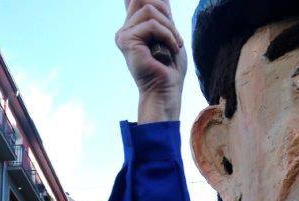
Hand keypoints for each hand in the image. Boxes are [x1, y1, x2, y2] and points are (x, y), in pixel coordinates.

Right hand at [117, 0, 187, 122]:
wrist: (165, 92)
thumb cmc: (170, 69)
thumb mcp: (170, 34)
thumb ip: (163, 14)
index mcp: (134, 28)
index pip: (138, 0)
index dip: (156, 1)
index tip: (164, 4)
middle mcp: (125, 29)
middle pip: (145, 0)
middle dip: (167, 15)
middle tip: (175, 38)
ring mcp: (124, 34)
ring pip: (151, 9)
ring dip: (170, 28)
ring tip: (174, 46)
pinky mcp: (127, 40)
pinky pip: (153, 25)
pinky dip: (168, 36)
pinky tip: (172, 50)